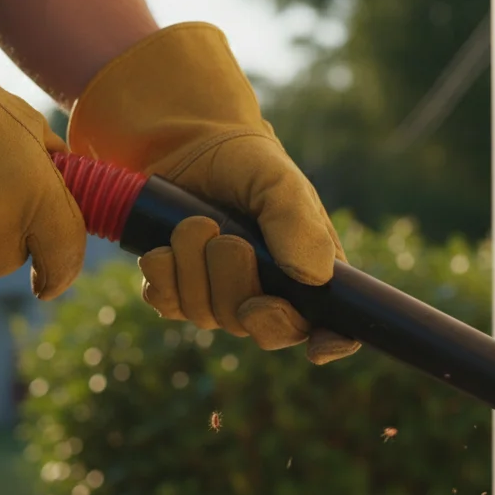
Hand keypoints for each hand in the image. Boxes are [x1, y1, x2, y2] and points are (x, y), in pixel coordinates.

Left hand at [66, 23, 360, 364]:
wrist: (187, 146)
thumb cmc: (245, 162)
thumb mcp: (278, 180)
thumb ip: (297, 223)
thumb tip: (315, 278)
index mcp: (309, 273)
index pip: (331, 326)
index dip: (330, 343)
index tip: (317, 348)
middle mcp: (269, 294)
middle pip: (259, 329)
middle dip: (235, 283)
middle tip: (224, 238)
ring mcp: (221, 298)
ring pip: (208, 317)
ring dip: (193, 269)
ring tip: (193, 223)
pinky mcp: (180, 292)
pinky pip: (169, 306)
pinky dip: (164, 276)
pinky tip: (163, 247)